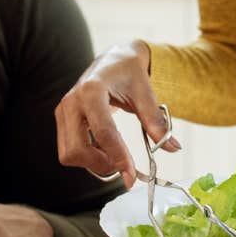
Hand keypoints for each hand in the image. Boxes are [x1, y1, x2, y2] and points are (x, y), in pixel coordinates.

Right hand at [53, 40, 176, 185]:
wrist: (113, 60)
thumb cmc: (128, 73)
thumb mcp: (145, 92)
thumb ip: (156, 120)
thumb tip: (173, 148)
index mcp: (92, 91)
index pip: (103, 133)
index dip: (118, 158)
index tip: (131, 176)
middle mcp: (72, 102)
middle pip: (77, 149)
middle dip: (100, 165)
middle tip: (123, 167)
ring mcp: (63, 111)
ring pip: (68, 154)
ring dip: (92, 164)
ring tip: (114, 156)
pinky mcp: (62, 120)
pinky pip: (68, 149)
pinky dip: (86, 158)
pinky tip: (104, 150)